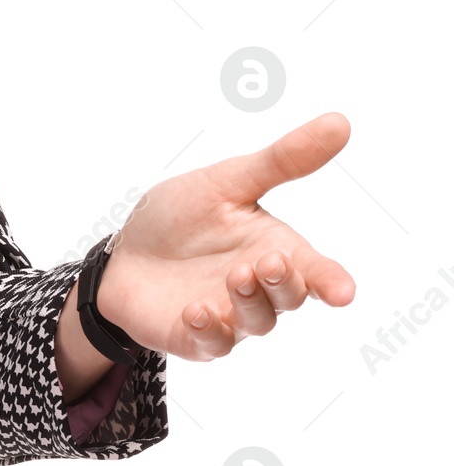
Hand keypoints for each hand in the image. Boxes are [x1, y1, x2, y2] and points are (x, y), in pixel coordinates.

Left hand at [94, 111, 355, 362]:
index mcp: (273, 250)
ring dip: (250, 301)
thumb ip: (281, 161)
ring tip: (237, 275)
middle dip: (284, 282)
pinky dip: (209, 329)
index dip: (331, 281)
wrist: (122, 252)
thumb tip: (340, 121)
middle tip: (267, 261)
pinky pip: (212, 343)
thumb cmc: (180, 217)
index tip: (343, 291)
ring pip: (258, 321)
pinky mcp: (195, 337)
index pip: (315, 271)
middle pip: (289, 297)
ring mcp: (229, 316)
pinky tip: (198, 310)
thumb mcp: (226, 182)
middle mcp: (258, 288)